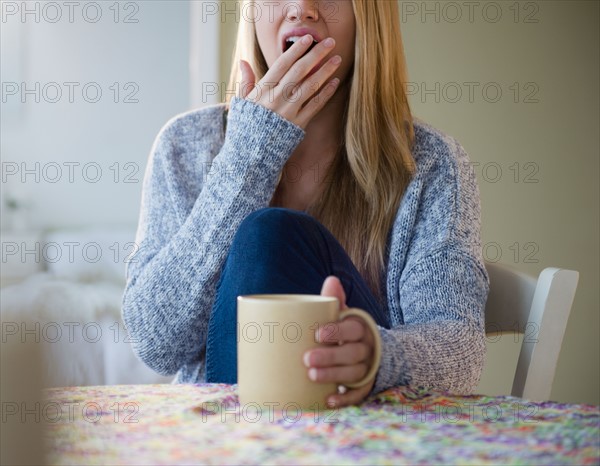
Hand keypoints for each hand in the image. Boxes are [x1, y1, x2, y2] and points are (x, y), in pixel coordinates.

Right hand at [238, 34, 341, 129]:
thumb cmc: (245, 128)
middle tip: (330, 42)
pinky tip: (334, 82)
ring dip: (326, 70)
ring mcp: (289, 112)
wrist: (250, 156)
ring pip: (311, 86)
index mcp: (262, 90)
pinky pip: (315, 105)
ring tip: (337, 59)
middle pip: (300, 71)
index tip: (308, 38)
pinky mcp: (299, 125)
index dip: (296, 49)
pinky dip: (326, 93)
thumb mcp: (241, 104)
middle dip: (316, 54)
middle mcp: (276, 98)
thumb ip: (245, 82)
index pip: (282, 64)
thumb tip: (244, 62)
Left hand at [302, 276, 377, 407]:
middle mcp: (367, 349)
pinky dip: (344, 399)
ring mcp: (367, 369)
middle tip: (307, 358)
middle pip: (352, 354)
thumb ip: (336, 300)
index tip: (318, 334)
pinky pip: (358, 395)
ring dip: (333, 376)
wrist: (370, 351)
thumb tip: (331, 280)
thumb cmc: (345, 330)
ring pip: (353, 374)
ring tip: (312, 376)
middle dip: (330, 357)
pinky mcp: (365, 386)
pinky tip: (327, 400)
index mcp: (360, 328)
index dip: (337, 331)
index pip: (352, 329)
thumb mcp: (343, 314)